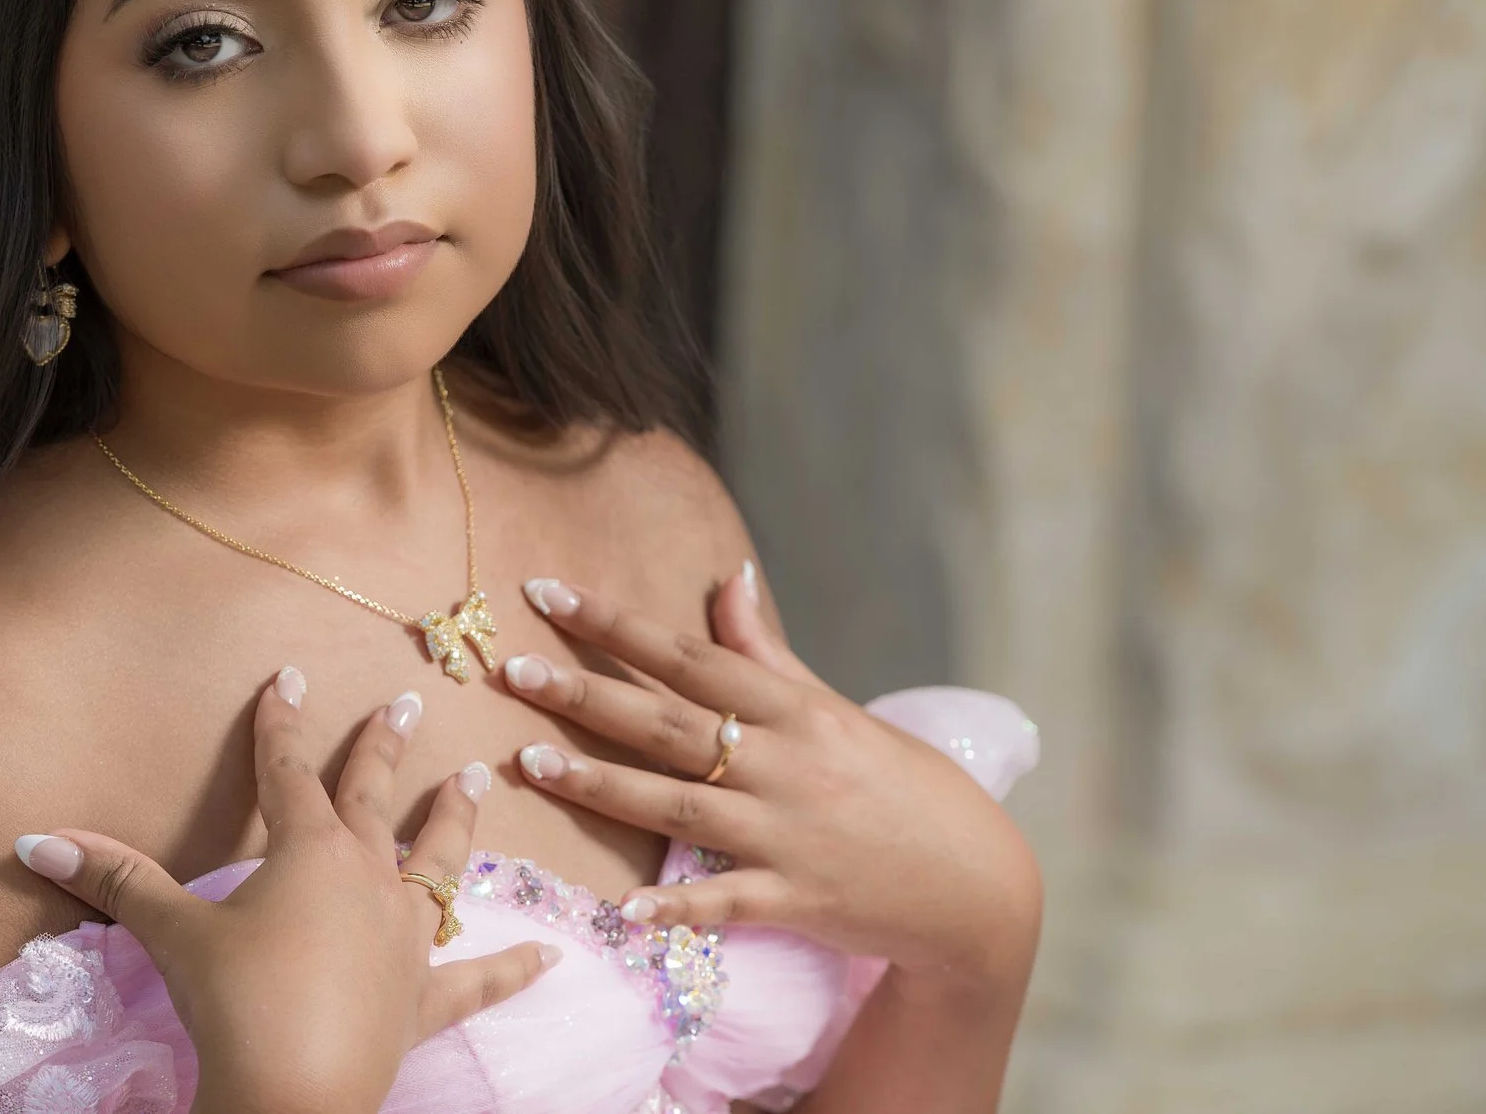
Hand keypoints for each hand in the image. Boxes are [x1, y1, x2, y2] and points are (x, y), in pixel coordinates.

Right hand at [13, 667, 559, 1113]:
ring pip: (439, 866)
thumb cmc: (235, 1000)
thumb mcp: (171, 933)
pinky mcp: (423, 1000)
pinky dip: (511, 969)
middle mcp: (369, 879)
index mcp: (311, 850)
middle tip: (407, 702)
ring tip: (480, 780)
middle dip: (384, 749)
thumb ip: (116, 879)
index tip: (291, 674)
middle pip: (377, 799)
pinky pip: (477, 980)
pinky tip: (552, 956)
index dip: (283, 722)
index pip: (288, 770)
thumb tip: (36, 837)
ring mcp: (405, 939)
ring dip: (457, 821)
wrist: (292, 1095)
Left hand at [497, 567, 1040, 997]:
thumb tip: (727, 575)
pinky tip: (624, 910)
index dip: (616, 624)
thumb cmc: (895, 783)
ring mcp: (788, 834)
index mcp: (794, 710)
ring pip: (679, 804)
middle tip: (510, 669)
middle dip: (586, 694)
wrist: (974, 881)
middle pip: (669, 722)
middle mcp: (786, 764)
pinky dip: (678, 907)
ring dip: (602, 785)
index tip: (547, 593)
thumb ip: (767, 651)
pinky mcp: (796, 901)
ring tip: (531, 763)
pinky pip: (725, 902)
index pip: (689, 656)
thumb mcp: (834, 709)